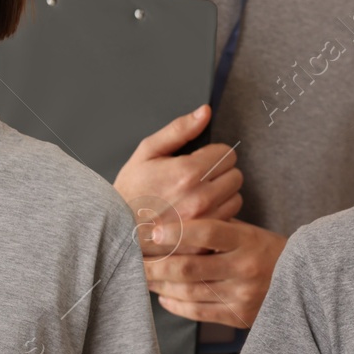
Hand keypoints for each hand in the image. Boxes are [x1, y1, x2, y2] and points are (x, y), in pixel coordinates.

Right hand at [115, 106, 243, 255]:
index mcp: (189, 172)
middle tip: (198, 179)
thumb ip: (179, 129)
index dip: (213, 154)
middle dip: (219, 173)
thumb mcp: (147, 152)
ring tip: (198, 197)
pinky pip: (229, 221)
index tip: (199, 161)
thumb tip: (204, 112)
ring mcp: (205, 222)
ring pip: (235, 198)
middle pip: (235, 175)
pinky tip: (200, 214)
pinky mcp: (206, 240)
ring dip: (222, 195)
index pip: (228, 153)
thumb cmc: (131, 191)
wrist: (118, 232)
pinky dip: (219, 216)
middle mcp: (201, 198)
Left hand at [142, 219, 285, 326]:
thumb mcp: (246, 231)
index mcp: (247, 240)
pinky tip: (163, 297)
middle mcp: (245, 268)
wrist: (302, 281)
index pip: (208, 232)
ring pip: (190, 292)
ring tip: (145, 277)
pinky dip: (175, 304)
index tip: (153, 232)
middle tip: (136, 260)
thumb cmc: (264, 250)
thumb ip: (215, 226)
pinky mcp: (239, 316)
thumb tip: (169, 221)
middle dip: (157, 265)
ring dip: (161, 285)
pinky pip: (198, 312)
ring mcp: (242, 295)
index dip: (177, 231)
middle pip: (190, 268)